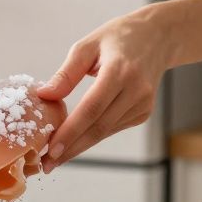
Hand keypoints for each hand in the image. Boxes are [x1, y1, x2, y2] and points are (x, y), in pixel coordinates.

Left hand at [36, 10, 172, 172]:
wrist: (157, 37)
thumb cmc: (118, 38)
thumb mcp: (87, 46)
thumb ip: (66, 74)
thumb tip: (44, 96)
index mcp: (120, 71)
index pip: (91, 109)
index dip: (71, 132)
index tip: (51, 149)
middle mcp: (135, 90)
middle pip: (98, 127)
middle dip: (71, 148)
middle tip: (47, 164)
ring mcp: (142, 104)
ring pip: (105, 132)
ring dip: (80, 146)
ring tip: (55, 157)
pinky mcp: (143, 112)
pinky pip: (113, 128)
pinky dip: (93, 136)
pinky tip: (76, 141)